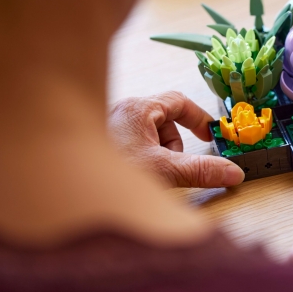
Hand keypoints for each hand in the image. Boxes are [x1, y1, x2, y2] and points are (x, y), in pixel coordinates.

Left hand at [108, 91, 244, 187]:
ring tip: (142, 177)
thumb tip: (232, 172)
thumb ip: (200, 170)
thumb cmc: (105, 173)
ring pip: (145, 136)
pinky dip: (137, 161)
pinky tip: (127, 178)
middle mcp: (120, 111)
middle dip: (171, 147)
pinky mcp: (96, 142)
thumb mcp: (163, 171)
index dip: (198, 118)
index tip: (210, 136)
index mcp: (137, 108)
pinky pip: (128, 146)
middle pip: (162, 121)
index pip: (178, 101)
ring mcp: (106, 126)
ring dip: (154, 156)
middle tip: (168, 167)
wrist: (60, 190)